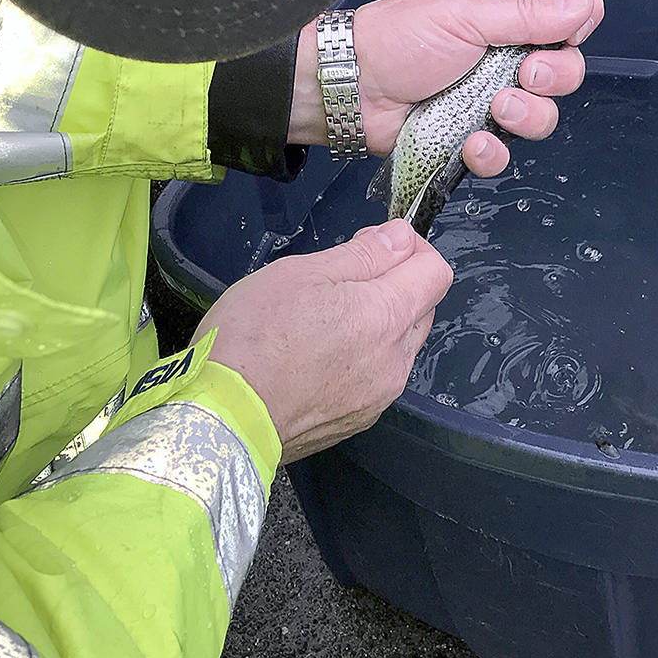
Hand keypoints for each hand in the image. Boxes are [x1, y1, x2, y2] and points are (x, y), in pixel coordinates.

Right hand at [203, 219, 451, 462]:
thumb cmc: (254, 336)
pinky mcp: (358, 419)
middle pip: (421, 308)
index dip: (409, 248)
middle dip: (393, 283)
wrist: (222, 416)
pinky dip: (360, 358)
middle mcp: (395, 360)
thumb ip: (363, 254)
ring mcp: (379, 395)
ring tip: (322, 317)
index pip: (435, 272)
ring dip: (377, 323)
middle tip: (341, 276)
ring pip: (399, 344)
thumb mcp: (303, 273)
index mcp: (387, 316)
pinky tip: (316, 354)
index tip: (374, 243)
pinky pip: (376, 377)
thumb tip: (401, 237)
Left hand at [290, 0, 603, 175]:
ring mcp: (488, 100)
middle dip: (556, 76)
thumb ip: (527, 13)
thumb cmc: (396, 37)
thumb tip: (583, 3)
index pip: (566, 12)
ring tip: (495, 109)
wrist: (350, 88)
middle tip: (526, 73)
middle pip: (566, 70)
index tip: (570, 31)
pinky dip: (493, 152)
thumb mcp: (464, 13)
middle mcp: (503, 57)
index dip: (578, 21)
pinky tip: (473, 142)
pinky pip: (503, 155)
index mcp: (504, 15)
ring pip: (543, 116)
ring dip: (529, 115)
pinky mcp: (469, 138)